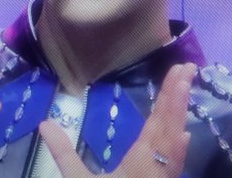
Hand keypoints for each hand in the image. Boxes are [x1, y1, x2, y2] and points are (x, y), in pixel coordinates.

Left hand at [40, 62, 195, 177]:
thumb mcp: (75, 175)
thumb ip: (62, 150)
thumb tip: (44, 124)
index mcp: (141, 155)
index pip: (157, 119)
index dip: (168, 94)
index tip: (177, 70)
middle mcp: (152, 162)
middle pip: (167, 122)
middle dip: (178, 94)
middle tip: (188, 65)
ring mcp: (155, 176)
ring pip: (169, 141)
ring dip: (178, 113)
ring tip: (185, 84)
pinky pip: (168, 171)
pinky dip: (176, 154)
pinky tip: (182, 135)